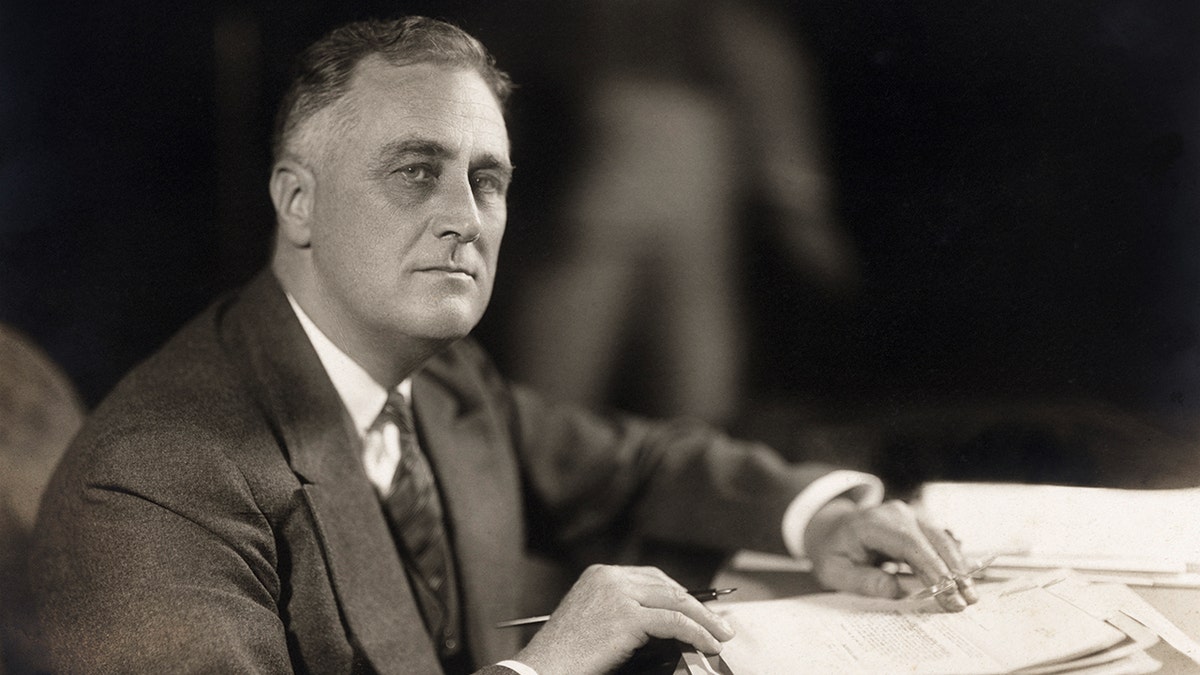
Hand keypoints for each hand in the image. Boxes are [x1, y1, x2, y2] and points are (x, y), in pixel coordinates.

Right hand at [514, 564, 734, 674]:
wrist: (544, 669)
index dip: (680, 594)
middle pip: (667, 586)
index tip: (699, 611)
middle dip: (697, 606)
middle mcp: (610, 577)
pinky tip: (709, 644)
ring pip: (676, 601)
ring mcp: (618, 594)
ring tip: (721, 636)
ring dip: (704, 620)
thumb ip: (626, 612)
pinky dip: (697, 633)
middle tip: (719, 624)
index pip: (652, 577)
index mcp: (600, 574)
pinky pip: (674, 622)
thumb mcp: (595, 621)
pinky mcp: (626, 617)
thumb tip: (669, 621)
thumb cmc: (567, 655)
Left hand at [803, 497, 980, 611]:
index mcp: (873, 523)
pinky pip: (940, 541)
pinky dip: (952, 561)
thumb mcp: (836, 572)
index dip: (932, 570)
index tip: (948, 595)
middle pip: (933, 540)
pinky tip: (962, 581)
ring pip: (942, 539)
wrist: (832, 530)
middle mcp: (897, 513)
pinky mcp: (919, 523)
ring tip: (969, 595)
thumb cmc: (833, 553)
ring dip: (958, 567)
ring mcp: (910, 514)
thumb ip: (865, 582)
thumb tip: (900, 591)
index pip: (910, 545)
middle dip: (953, 571)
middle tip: (967, 601)